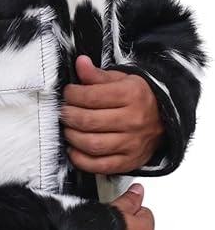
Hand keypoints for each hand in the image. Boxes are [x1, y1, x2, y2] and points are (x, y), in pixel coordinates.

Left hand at [61, 55, 164, 174]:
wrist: (164, 119)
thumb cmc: (138, 98)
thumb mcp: (121, 80)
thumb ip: (97, 74)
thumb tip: (81, 63)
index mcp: (132, 95)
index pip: (92, 96)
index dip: (72, 95)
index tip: (68, 94)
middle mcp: (134, 120)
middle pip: (89, 121)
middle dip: (69, 115)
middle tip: (64, 112)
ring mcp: (132, 144)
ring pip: (92, 144)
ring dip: (72, 136)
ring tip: (68, 128)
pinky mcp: (129, 162)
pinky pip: (100, 166)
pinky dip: (81, 160)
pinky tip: (74, 149)